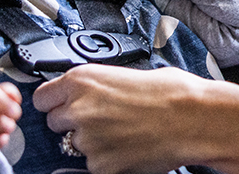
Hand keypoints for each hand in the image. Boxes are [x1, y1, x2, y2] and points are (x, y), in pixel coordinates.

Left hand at [33, 65, 210, 173]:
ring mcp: (88, 140)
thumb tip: (83, 95)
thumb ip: (94, 87)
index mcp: (81, 80)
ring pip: (76, 145)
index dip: (57, 103)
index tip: (66, 106)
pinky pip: (94, 165)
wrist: (196, 119)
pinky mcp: (101, 166)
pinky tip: (131, 147)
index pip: (42, 98)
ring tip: (126, 132)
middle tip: (105, 120)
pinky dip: (109, 160)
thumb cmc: (171, 93)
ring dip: (94, 142)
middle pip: (55, 123)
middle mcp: (78, 109)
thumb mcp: (123, 75)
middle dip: (75, 123)